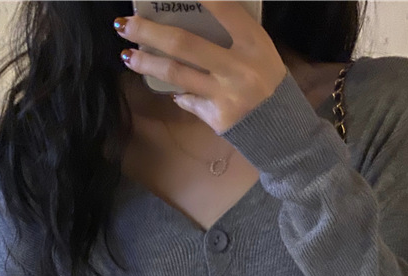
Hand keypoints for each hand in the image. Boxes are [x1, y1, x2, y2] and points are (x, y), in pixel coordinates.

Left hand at [114, 0, 287, 133]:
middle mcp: (238, 68)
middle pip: (183, 43)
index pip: (223, 8)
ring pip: (175, 74)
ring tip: (127, 56)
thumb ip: (233, 35)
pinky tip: (169, 87)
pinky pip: (187, 100)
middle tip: (123, 24)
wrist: (283, 131)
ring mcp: (225, 95)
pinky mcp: (216, 118)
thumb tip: (192, 14)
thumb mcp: (260, 52)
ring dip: (146, 63)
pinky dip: (177, 92)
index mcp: (254, 44)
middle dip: (148, 32)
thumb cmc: (270, 84)